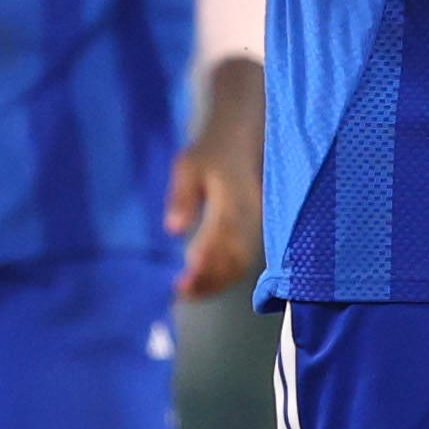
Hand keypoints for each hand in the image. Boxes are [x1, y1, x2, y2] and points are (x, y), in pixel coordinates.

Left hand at [163, 56, 262, 301]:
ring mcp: (255, 224)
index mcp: (231, 203)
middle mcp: (248, 218)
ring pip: (241, 263)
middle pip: (233, 262)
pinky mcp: (255, 227)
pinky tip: (207, 278)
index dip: (201, 270)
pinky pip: (245, 257)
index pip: (218, 246)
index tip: (179, 286)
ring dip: (218, 282)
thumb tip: (173, 231)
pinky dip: (227, 274)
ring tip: (191, 291)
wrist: (241, 134)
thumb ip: (181, 198)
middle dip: (208, 283)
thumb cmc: (210, 151)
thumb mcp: (188, 167)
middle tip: (182, 294)